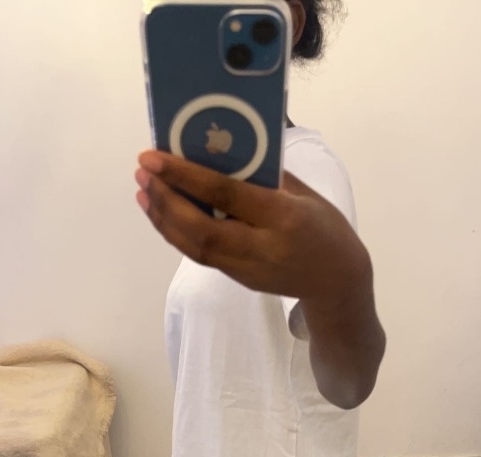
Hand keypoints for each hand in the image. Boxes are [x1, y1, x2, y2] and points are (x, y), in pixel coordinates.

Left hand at [135, 150, 369, 301]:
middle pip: (201, 229)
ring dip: (163, 218)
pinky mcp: (239, 278)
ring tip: (144, 190)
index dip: (185, 176)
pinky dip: (177, 233)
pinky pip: (202, 255)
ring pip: (195, 247)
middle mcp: (262, 248)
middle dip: (166, 200)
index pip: (226, 195)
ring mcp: (248, 268)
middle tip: (143, 172)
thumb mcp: (303, 194)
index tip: (154, 157)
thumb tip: (221, 151)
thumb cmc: (324, 227)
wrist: (337, 281)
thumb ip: (264, 177)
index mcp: (283, 218)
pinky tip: (163, 213)